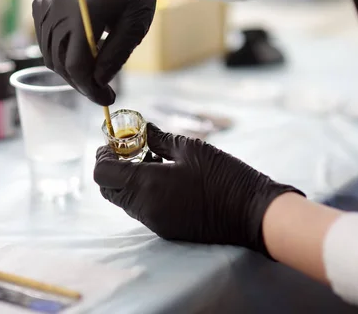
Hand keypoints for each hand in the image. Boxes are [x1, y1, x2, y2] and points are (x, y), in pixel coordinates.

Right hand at [32, 0, 174, 105]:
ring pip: (50, 56)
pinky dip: (60, 53)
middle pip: (60, 63)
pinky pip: (45, 41)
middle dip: (82, 83)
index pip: (75, 64)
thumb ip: (115, 56)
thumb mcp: (135, 27)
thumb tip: (98, 83)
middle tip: (102, 91)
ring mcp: (46, 5)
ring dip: (71, 69)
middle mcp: (58, 7)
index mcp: (83, 11)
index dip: (89, 89)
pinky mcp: (41, 4)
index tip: (106, 99)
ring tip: (95, 68)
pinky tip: (82, 49)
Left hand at [94, 123, 304, 256]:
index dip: (104, 155)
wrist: (253, 214)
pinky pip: (141, 210)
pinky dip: (142, 192)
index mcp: (147, 185)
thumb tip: (140, 128)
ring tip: (152, 160)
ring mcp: (155, 222)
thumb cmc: (225, 176)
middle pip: (108, 189)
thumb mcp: (191, 148)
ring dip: (128, 180)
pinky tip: (164, 177)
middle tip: (131, 149)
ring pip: (124, 201)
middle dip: (113, 168)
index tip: (115, 142)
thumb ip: (158, 138)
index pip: (103, 173)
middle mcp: (145, 208)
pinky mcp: (166, 230)